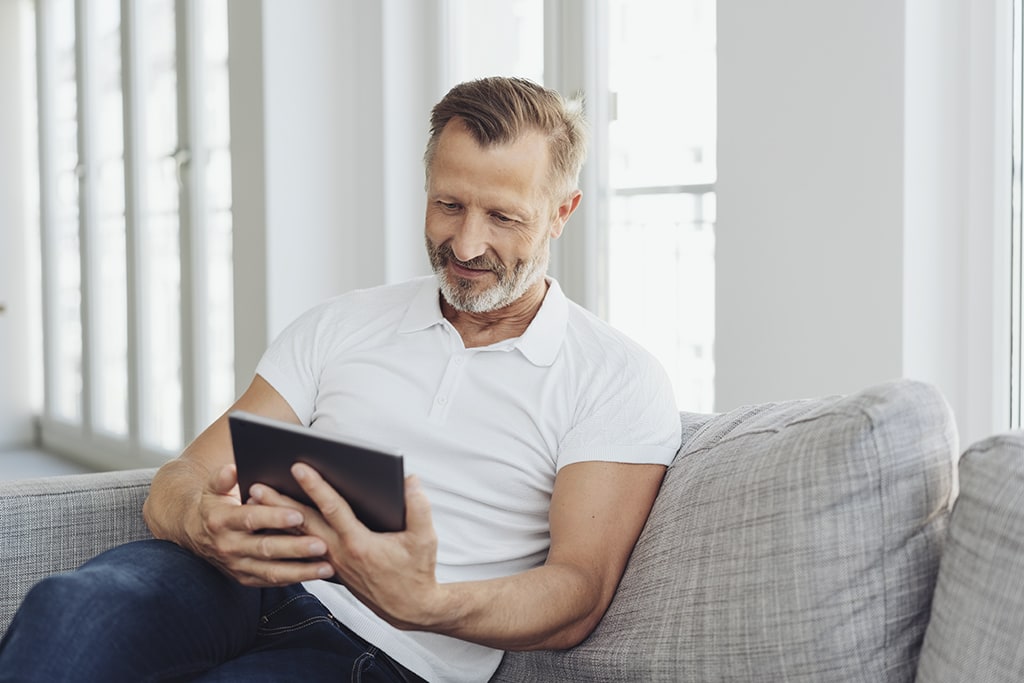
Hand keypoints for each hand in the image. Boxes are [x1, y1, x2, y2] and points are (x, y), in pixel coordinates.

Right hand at [186, 464, 335, 585]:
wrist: (193, 533)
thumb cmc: (212, 505)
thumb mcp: (212, 488)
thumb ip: (222, 478)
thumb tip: (232, 469)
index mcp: (221, 520)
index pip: (250, 519)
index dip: (274, 517)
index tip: (298, 514)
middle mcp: (228, 546)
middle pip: (265, 548)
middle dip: (295, 547)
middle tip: (322, 544)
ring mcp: (237, 565)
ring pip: (271, 571)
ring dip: (300, 571)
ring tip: (327, 567)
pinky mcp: (245, 578)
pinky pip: (272, 581)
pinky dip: (295, 579)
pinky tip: (316, 575)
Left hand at [250, 463, 445, 629]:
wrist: (409, 608)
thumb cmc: (417, 572)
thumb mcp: (425, 538)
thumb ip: (419, 506)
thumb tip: (409, 479)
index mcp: (359, 543)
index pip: (332, 508)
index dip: (315, 486)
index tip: (298, 467)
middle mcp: (340, 553)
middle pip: (303, 523)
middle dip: (278, 503)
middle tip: (255, 485)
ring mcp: (332, 563)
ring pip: (299, 536)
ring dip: (277, 518)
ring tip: (256, 502)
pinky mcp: (332, 569)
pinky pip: (303, 549)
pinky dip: (288, 535)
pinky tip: (276, 524)